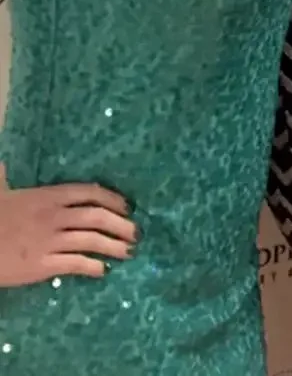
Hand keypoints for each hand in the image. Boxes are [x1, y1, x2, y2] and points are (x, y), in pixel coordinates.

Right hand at [0, 182, 136, 286]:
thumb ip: (6, 176)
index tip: (127, 206)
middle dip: (120, 224)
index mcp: (48, 195)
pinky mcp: (42, 266)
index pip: (89, 192)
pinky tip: (102, 270)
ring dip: (113, 246)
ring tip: (128, 252)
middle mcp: (54, 216)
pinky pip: (75, 265)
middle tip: (135, 232)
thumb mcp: (1, 191)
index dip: (112, 199)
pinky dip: (92, 266)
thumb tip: (2, 163)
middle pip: (97, 217)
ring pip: (91, 241)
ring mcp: (49, 241)